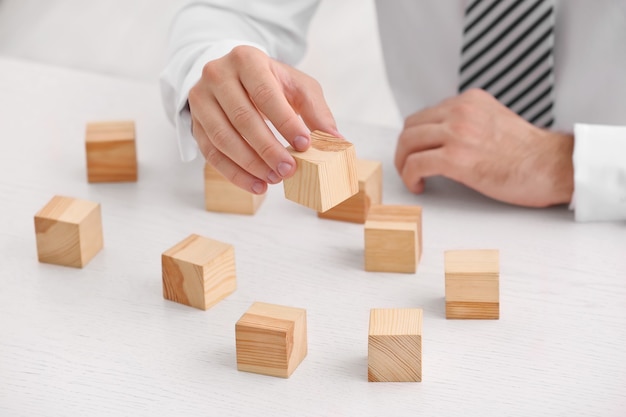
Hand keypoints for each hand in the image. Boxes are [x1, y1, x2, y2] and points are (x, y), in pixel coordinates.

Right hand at [189, 45, 338, 193]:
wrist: (233, 76)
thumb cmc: (270, 82)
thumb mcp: (297, 86)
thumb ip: (316, 110)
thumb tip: (336, 139)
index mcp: (246, 60)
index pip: (265, 94)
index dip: (285, 122)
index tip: (304, 145)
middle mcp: (217, 76)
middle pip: (242, 118)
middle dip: (268, 149)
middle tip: (289, 170)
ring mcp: (201, 100)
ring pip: (223, 138)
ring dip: (251, 165)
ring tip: (275, 179)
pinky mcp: (195, 124)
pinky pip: (212, 154)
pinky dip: (235, 174)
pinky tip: (257, 185)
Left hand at [394, 88, 573, 206]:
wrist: (553, 166)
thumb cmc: (529, 153)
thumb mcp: (494, 122)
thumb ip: (468, 123)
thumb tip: (442, 140)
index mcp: (469, 101)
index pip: (426, 115)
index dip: (417, 137)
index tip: (418, 152)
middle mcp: (461, 111)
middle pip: (411, 127)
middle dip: (405, 150)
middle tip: (409, 167)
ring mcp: (457, 133)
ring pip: (408, 143)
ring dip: (404, 163)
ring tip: (413, 178)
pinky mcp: (456, 157)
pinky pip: (416, 164)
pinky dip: (409, 177)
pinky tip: (419, 186)